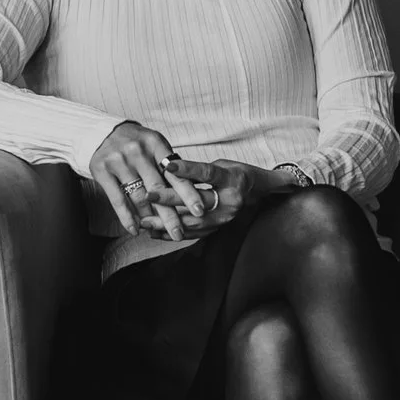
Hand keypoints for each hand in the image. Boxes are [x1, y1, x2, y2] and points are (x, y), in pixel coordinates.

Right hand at [88, 122, 217, 239]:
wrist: (103, 132)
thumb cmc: (137, 144)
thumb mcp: (156, 147)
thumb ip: (171, 167)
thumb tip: (192, 195)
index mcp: (155, 143)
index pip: (175, 173)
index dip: (188, 193)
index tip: (200, 211)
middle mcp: (137, 151)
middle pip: (157, 188)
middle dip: (170, 215)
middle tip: (179, 234)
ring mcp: (118, 160)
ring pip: (138, 196)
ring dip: (150, 218)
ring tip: (159, 233)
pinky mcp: (102, 170)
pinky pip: (117, 199)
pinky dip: (127, 217)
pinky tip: (134, 230)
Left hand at [157, 158, 291, 232]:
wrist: (256, 193)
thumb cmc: (234, 174)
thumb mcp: (221, 164)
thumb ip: (197, 169)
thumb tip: (168, 168)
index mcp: (231, 180)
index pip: (207, 174)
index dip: (186, 169)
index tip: (166, 165)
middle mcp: (229, 202)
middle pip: (196, 202)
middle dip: (169, 199)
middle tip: (147, 195)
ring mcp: (224, 219)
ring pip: (192, 223)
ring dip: (166, 223)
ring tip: (144, 221)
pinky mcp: (217, 229)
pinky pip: (192, 234)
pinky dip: (172, 234)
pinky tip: (153, 232)